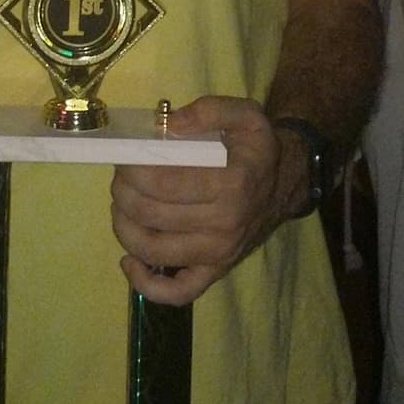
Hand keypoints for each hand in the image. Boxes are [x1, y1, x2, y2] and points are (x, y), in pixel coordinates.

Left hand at [109, 95, 303, 306]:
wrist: (283, 185)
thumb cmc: (257, 150)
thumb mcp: (246, 114)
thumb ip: (209, 110)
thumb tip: (169, 124)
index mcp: (231, 184)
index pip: (163, 182)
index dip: (133, 169)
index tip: (125, 157)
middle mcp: (224, 225)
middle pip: (151, 214)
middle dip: (123, 192)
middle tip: (120, 177)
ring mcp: (218, 254)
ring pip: (153, 251)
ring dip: (124, 227)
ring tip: (121, 206)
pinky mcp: (214, 272)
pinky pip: (176, 293)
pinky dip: (145, 284)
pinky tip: (130, 260)